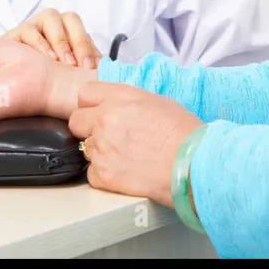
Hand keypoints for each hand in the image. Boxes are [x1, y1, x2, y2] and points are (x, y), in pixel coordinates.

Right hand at [3, 9, 100, 68]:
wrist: (14, 74)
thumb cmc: (46, 70)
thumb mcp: (69, 68)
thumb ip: (88, 66)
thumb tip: (109, 72)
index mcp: (69, 29)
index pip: (83, 31)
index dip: (88, 48)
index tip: (90, 68)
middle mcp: (53, 22)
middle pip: (70, 18)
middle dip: (77, 41)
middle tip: (76, 65)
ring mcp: (34, 24)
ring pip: (50, 18)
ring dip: (59, 40)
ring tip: (60, 62)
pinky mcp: (16, 32)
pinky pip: (28, 30)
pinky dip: (38, 44)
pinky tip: (43, 59)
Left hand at [67, 83, 202, 206]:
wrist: (193, 164)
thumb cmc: (184, 134)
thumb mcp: (157, 102)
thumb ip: (128, 102)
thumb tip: (117, 107)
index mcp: (120, 97)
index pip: (84, 93)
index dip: (91, 104)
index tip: (98, 111)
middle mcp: (105, 119)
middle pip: (76, 121)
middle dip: (88, 128)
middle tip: (108, 136)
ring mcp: (101, 147)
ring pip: (85, 148)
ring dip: (100, 152)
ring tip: (126, 156)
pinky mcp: (103, 174)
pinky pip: (91, 173)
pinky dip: (105, 175)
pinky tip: (126, 172)